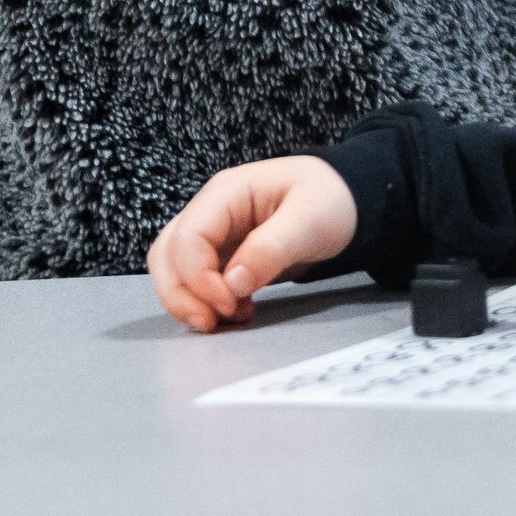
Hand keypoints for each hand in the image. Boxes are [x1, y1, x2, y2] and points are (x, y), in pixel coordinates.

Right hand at [145, 156, 358, 333]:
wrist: (349, 201)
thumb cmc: (331, 199)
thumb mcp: (311, 220)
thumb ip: (271, 248)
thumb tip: (232, 284)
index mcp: (226, 192)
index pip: (188, 238)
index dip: (199, 278)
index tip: (230, 304)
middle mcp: (211, 211)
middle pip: (167, 255)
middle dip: (181, 295)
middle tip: (214, 323)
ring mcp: (214, 233)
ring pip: (173, 269)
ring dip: (189, 301)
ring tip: (226, 320)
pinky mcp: (223, 254)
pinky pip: (196, 280)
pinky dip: (206, 302)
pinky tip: (239, 313)